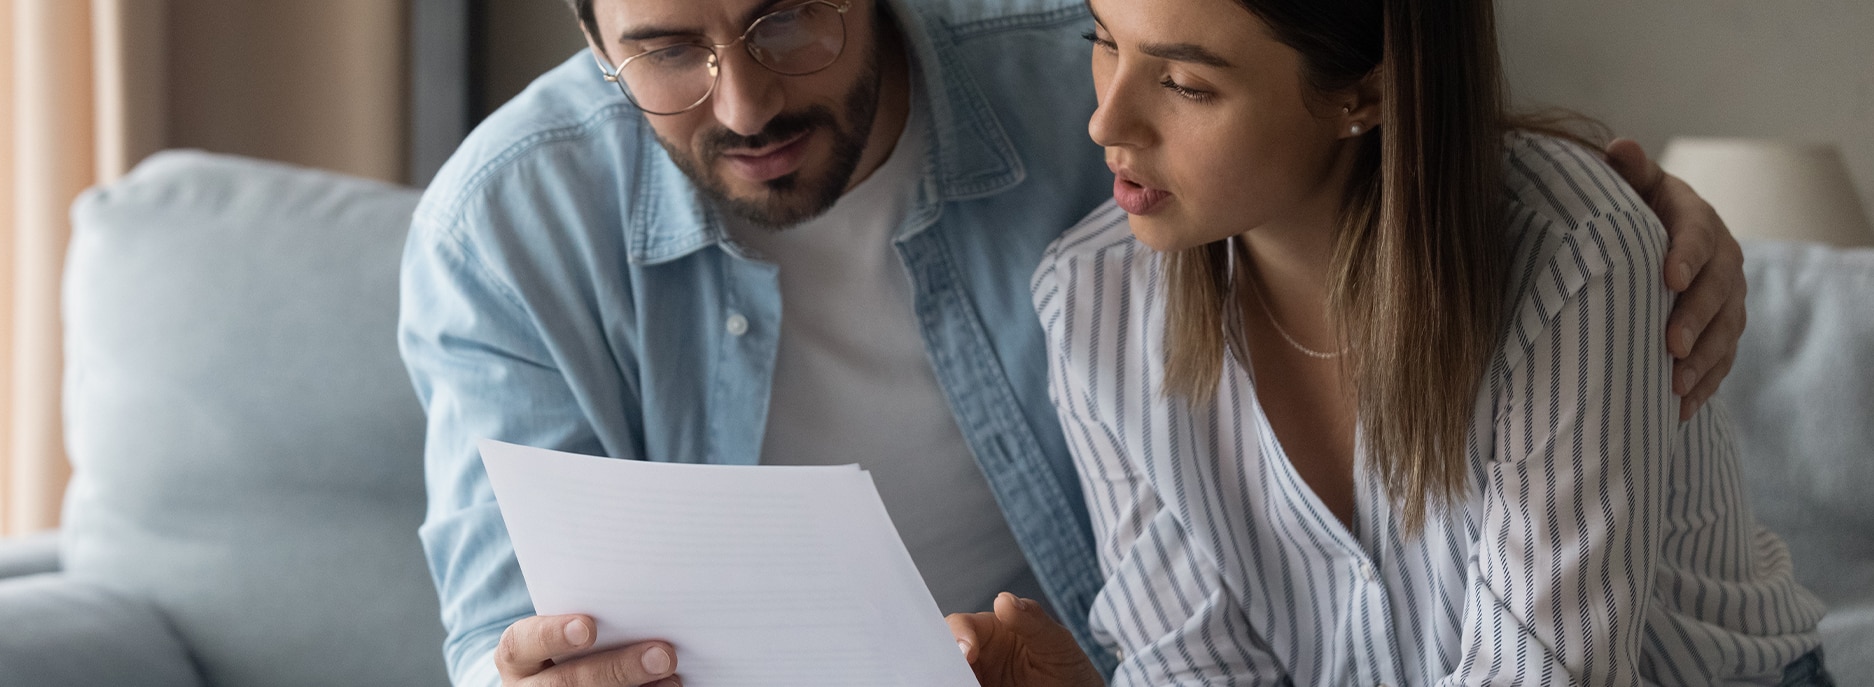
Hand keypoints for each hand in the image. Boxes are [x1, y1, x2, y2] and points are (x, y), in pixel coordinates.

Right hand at [495, 614, 679, 686]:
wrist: (559, 677)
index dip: (552, 635)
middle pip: (566, 683)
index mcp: (517, 657)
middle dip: (617, 669)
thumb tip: (640, 595)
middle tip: (663, 654)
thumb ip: (587, 615)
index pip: (522, 644)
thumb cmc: (568, 643)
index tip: (587, 627)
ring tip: (671, 675)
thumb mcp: (562, 628)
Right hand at [948, 593, 1103, 686]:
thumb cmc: (1070, 670)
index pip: (962, 625)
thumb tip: (1004, 599)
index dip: (958, 634)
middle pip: (944, 652)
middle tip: (953, 674)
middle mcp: (977, 656)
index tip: (968, 652)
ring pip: (947, 676)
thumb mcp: (1057, 643)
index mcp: (991, 631)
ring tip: (961, 682)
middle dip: (942, 660)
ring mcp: (977, 679)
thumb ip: (1033, 621)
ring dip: (947, 678)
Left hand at [1606, 138, 1746, 420]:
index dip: (1686, 255)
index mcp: (1697, 219)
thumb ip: (1629, 171)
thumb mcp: (1634, 186)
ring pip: (1725, 331)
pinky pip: (1722, 360)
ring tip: (1675, 385)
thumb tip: (1619, 147)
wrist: (1657, 234)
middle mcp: (1721, 258)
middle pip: (1717, 290)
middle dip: (1696, 319)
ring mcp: (1727, 297)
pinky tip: (1680, 409)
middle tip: (1671, 346)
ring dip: (1703, 360)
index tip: (1669, 279)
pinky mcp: (1723, 329)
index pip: (1696, 234)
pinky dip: (1704, 385)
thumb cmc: (1636, 210)